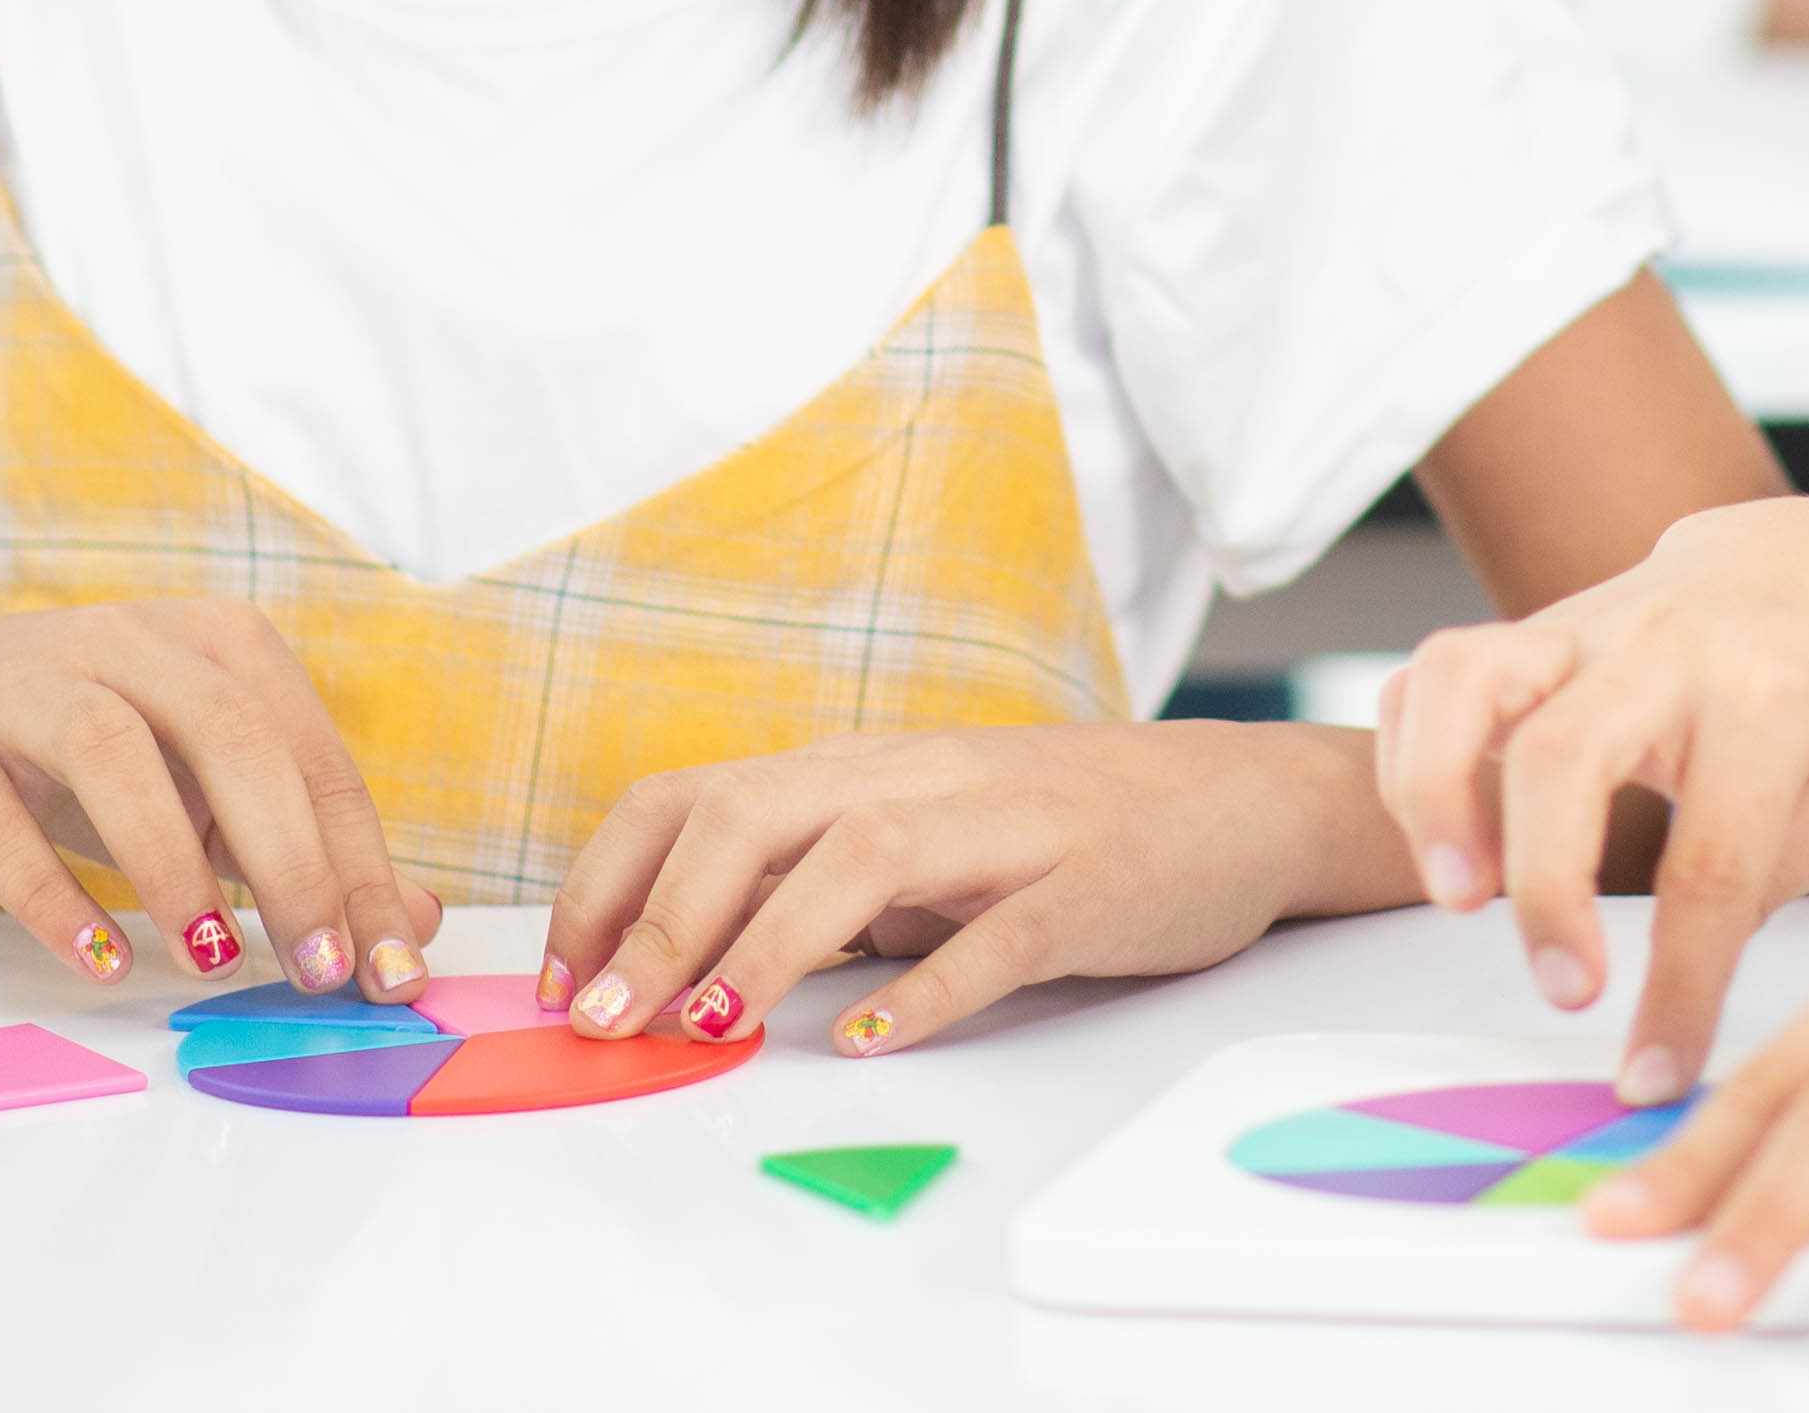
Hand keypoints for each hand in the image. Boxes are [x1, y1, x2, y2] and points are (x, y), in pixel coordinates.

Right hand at [0, 598, 437, 994]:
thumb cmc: (80, 754)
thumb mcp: (197, 784)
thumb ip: (299, 843)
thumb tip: (413, 924)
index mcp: (217, 642)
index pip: (310, 754)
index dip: (358, 862)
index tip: (388, 965)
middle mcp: (129, 641)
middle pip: (231, 737)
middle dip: (290, 861)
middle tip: (318, 967)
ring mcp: (26, 685)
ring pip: (115, 754)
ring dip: (173, 863)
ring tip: (211, 958)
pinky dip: (51, 894)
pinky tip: (97, 959)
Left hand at [539, 717, 1415, 1051]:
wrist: (1239, 800)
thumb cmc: (1065, 828)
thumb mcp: (921, 837)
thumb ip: (820, 882)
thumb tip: (687, 961)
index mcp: (867, 767)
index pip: (699, 797)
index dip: (613, 884)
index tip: (569, 977)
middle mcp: (922, 779)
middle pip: (756, 815)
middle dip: (664, 922)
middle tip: (612, 1020)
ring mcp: (1007, 829)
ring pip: (860, 857)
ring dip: (766, 946)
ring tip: (713, 1028)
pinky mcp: (1086, 887)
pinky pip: (998, 935)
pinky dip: (927, 989)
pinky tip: (875, 1040)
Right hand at [1375, 497, 1808, 1108]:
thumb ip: (1769, 876)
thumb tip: (1675, 983)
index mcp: (1772, 696)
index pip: (1714, 864)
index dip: (1680, 989)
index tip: (1653, 1077)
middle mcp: (1667, 646)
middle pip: (1565, 756)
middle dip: (1548, 891)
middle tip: (1567, 994)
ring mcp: (1586, 623)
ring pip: (1466, 677)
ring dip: (1433, 795)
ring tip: (1454, 897)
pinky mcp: (1531, 628)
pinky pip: (1431, 675)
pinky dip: (1407, 758)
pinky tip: (1441, 842)